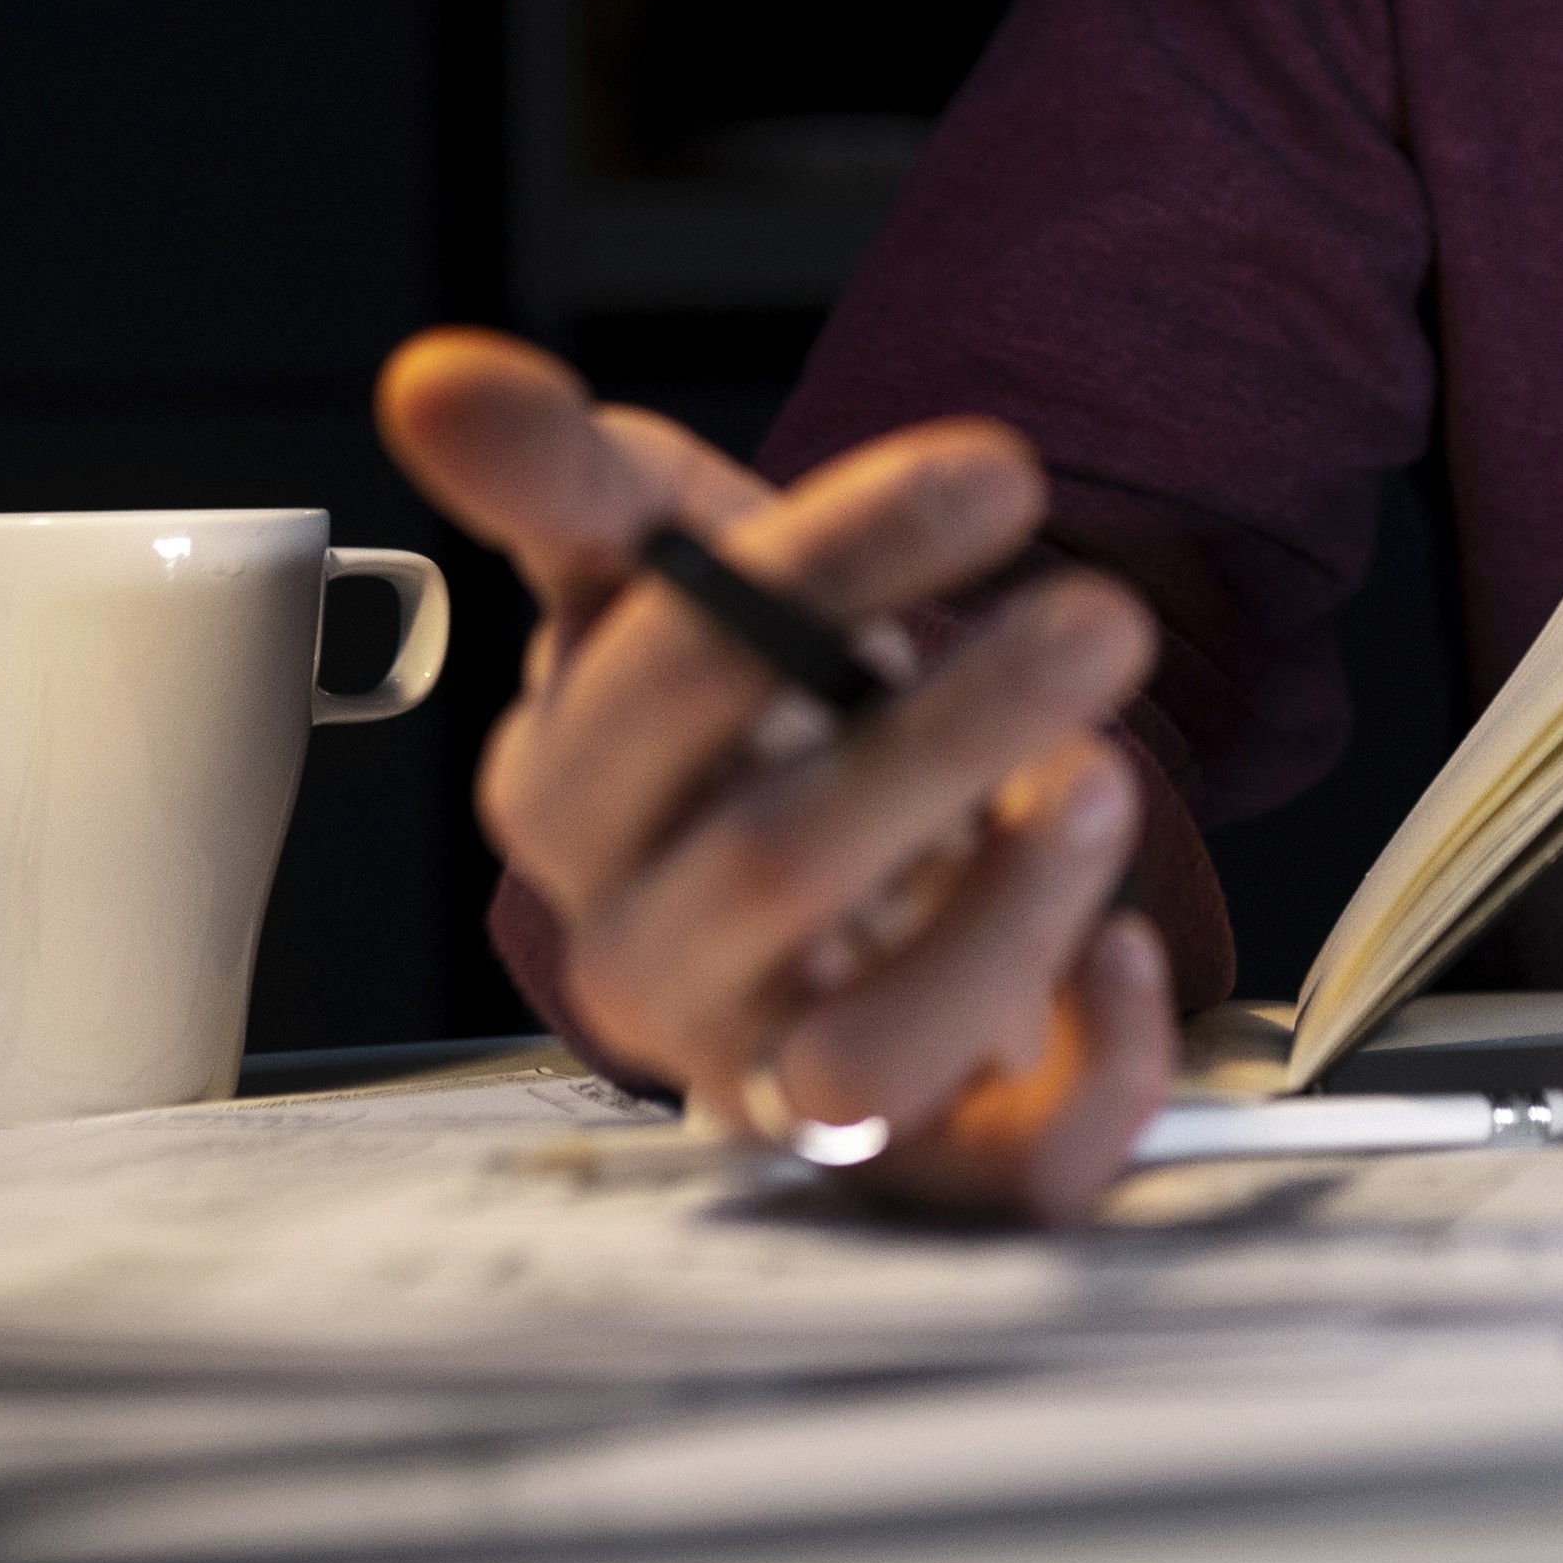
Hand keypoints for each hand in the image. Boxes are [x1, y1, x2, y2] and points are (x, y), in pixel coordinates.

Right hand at [378, 329, 1177, 1221]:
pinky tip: (1121, 956)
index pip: (666, 684)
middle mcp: (656, 965)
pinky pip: (996, 1184)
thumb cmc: (753, 708)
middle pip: (769, 869)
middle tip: (1098, 618)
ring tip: (1106, 787)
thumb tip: (441, 379)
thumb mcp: (669, 558)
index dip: (829, 565)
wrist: (849, 852)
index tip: (993, 470)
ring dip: (1004, 919)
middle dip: (949, 732)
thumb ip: (572, 477)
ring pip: (858, 1065)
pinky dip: (1086, 1074)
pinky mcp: (919, 1167)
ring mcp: (777, 1083)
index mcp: (576, 805)